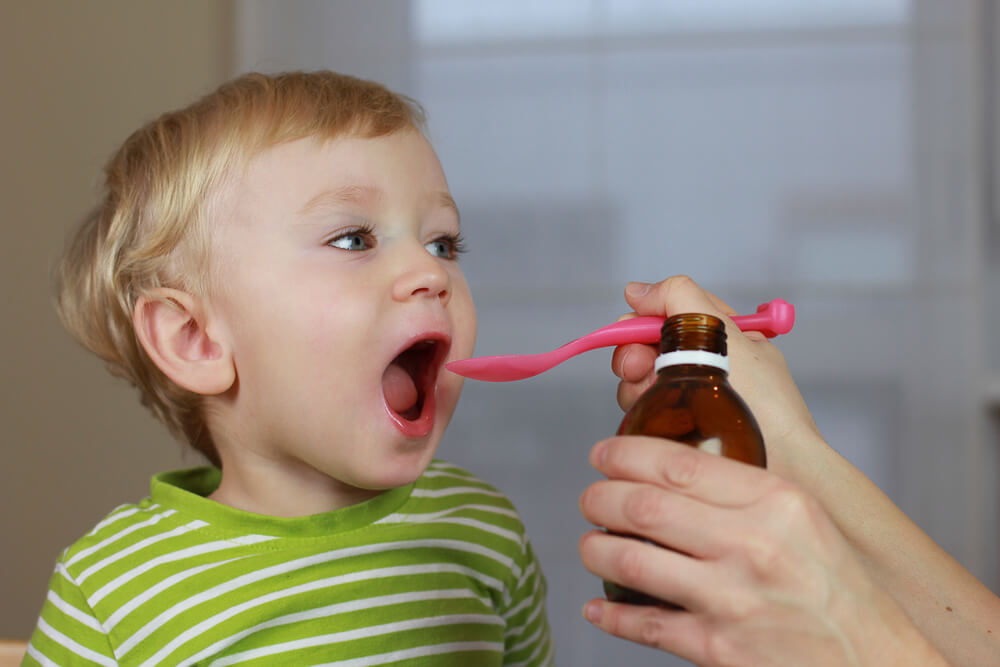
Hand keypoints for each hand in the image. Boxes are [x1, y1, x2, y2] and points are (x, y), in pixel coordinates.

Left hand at [577, 436, 948, 665]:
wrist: (872, 663)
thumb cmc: (838, 590)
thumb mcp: (805, 520)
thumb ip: (745, 492)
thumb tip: (673, 472)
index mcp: (775, 502)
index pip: (679, 464)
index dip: (626, 455)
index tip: (604, 454)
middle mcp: (751, 545)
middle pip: (644, 506)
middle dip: (600, 498)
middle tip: (590, 498)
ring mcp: (730, 599)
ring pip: (632, 560)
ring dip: (596, 549)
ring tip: (590, 544)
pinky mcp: (717, 649)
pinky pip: (644, 624)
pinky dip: (611, 614)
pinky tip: (598, 606)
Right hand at [612, 276, 822, 479]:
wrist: (782, 464)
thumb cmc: (767, 403)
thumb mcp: (727, 332)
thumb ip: (680, 298)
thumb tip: (636, 291)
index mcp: (719, 334)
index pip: (666, 314)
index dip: (642, 322)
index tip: (630, 333)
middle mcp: (702, 364)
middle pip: (646, 348)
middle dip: (634, 357)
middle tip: (641, 370)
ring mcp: (689, 399)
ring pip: (639, 382)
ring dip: (637, 389)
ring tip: (657, 402)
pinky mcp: (679, 430)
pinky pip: (644, 413)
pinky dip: (643, 414)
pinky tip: (659, 423)